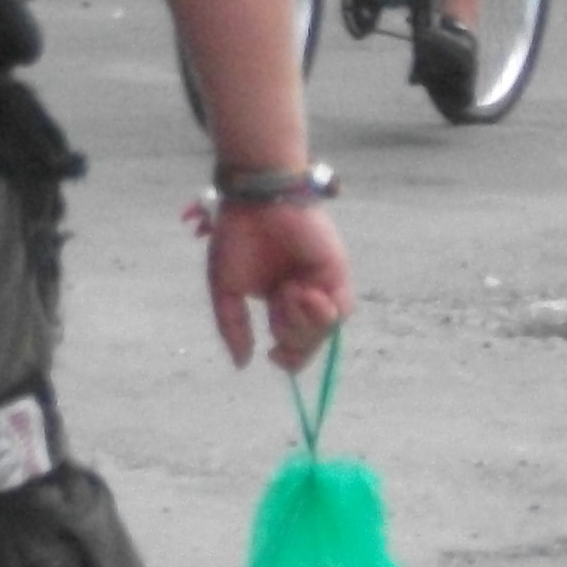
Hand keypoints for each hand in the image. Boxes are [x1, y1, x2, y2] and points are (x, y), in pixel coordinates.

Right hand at [198, 195, 352, 371]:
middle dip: (294, 342)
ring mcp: (322, 283)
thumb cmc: (235, 238)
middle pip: (310, 340)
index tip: (270, 357)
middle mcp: (303, 293)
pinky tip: (303, 293)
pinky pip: (341, 308)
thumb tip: (243, 365)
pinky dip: (322, 311)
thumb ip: (233, 328)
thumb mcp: (226, 291)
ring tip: (287, 294)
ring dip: (305, 324)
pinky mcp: (337, 271)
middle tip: (276, 323)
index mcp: (278, 299)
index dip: (288, 357)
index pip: (292, 341)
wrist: (254, 201)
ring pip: (326, 329)